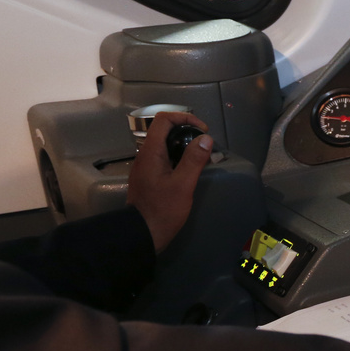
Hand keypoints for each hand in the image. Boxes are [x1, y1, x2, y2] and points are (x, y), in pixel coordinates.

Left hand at [126, 110, 211, 251]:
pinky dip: (178, 155)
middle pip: (164, 129)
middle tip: (204, 143)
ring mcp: (146, 165)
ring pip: (164, 143)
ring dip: (183, 143)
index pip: (164, 120)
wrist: (143, 233)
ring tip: (200, 156)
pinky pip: (163, 156)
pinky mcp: (149, 175)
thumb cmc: (163, 209)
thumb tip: (206, 138)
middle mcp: (145, 154)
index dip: (184, 118)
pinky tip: (189, 169)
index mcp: (151, 152)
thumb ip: (194, 159)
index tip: (202, 130)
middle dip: (186, 130)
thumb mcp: (183, 184)